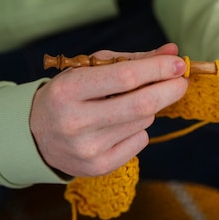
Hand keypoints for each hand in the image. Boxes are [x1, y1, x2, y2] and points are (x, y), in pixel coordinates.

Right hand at [30, 43, 188, 177]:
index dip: (158, 69)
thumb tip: (172, 52)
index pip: (125, 77)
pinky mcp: (98, 167)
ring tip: (131, 103)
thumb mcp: (91, 70)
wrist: (36, 135)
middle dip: (170, 90)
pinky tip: (121, 125)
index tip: (178, 63)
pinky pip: (139, 142)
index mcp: (69, 89)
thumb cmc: (71, 94)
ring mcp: (87, 148)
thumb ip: (132, 60)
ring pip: (143, 122)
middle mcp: (76, 121)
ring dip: (150, 108)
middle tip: (182, 81)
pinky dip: (140, 129)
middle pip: (141, 104)